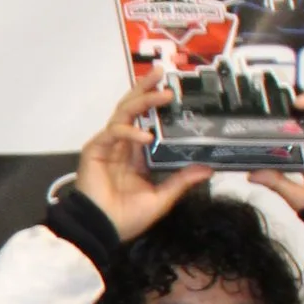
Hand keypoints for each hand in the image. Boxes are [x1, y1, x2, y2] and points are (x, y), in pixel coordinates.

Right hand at [74, 88, 209, 241]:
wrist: (102, 230)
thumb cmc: (128, 217)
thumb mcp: (162, 198)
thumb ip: (181, 181)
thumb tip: (207, 168)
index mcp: (136, 153)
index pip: (146, 119)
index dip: (156, 103)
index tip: (173, 89)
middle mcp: (122, 144)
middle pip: (132, 107)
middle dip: (146, 89)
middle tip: (162, 73)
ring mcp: (107, 144)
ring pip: (123, 112)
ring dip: (142, 100)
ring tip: (162, 94)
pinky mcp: (95, 149)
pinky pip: (113, 133)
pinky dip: (129, 131)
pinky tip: (145, 136)